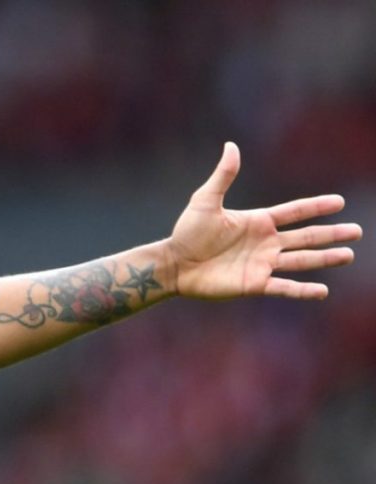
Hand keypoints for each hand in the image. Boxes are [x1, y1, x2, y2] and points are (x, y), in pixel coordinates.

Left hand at [167, 142, 361, 299]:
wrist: (174, 264)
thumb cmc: (187, 232)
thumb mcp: (205, 201)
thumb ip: (223, 176)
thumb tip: (231, 146)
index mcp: (258, 222)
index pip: (294, 212)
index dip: (316, 207)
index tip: (339, 202)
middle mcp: (265, 243)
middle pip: (306, 237)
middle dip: (331, 234)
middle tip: (357, 231)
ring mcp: (262, 264)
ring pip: (301, 261)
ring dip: (324, 258)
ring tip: (348, 255)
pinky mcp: (254, 284)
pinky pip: (283, 287)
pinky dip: (303, 290)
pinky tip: (322, 290)